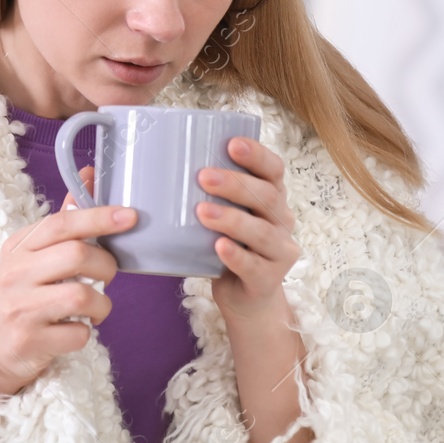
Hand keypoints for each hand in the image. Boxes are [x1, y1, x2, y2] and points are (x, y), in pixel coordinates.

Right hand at [0, 165, 132, 397]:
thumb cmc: (26, 294)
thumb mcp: (35, 255)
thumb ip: (64, 221)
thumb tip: (89, 175)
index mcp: (18, 247)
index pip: (60, 224)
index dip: (98, 217)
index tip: (129, 216)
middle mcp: (14, 274)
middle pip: (75, 256)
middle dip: (105, 265)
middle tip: (107, 275)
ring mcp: (20, 308)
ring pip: (81, 296)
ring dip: (101, 303)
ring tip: (95, 307)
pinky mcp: (30, 340)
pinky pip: (78, 333)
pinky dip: (87, 331)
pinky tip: (76, 328)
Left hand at [196, 137, 301, 324]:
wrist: (246, 298)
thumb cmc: (229, 245)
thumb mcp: (225, 215)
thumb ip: (210, 194)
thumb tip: (162, 164)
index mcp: (272, 198)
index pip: (274, 170)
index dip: (257, 155)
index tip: (232, 144)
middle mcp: (282, 221)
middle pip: (266, 196)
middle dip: (235, 184)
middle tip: (203, 176)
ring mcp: (279, 251)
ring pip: (261, 231)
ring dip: (232, 219)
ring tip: (202, 212)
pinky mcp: (269, 279)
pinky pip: (254, 266)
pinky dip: (236, 255)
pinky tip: (219, 246)